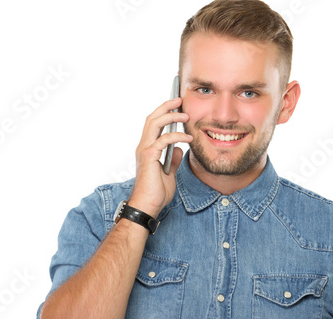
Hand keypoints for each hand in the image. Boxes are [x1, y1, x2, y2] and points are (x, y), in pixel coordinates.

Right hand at [129, 98, 192, 217]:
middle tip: (179, 99)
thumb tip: (179, 149)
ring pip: (155, 123)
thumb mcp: (169, 174)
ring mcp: (145, 150)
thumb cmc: (156, 193)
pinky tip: (188, 138)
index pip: (154, 124)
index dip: (163, 112)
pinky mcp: (149, 157)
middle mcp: (144, 146)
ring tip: (185, 114)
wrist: (147, 206)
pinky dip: (177, 136)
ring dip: (170, 115)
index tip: (176, 105)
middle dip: (166, 106)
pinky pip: (163, 140)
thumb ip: (172, 160)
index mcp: (147, 149)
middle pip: (152, 118)